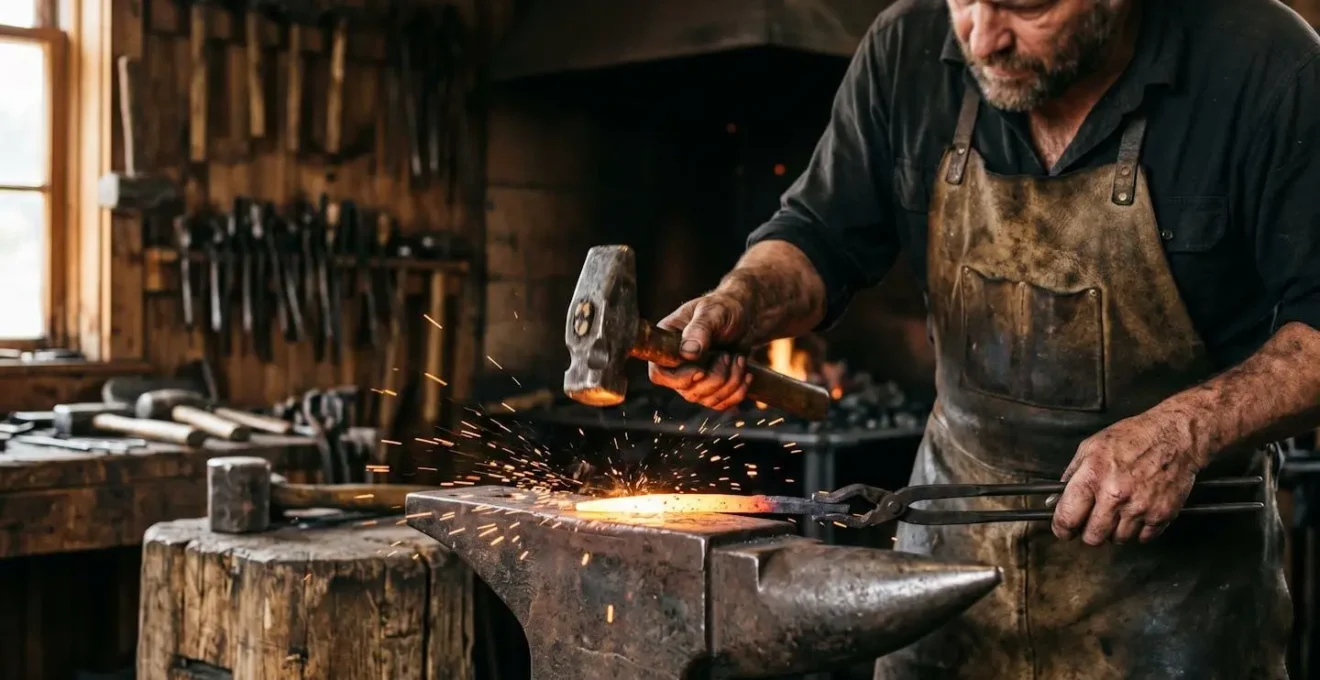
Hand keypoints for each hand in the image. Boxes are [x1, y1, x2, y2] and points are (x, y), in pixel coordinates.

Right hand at [647, 292, 754, 410]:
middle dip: (715, 377)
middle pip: (687, 391)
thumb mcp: (712, 312)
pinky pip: (720, 404)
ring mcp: (692, 378)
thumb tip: (687, 353)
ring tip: (739, 360)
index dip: (680, 377)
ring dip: (730, 382)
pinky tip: (745, 373)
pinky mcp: (710, 388)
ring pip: (706, 399)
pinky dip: (737, 391)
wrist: (746, 316)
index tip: (701, 368)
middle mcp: (676, 364)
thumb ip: (699, 329)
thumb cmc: (725, 307)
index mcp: (667, 343)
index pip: (659, 373)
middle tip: (727, 355)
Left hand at [1051, 412, 1203, 544]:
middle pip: (1092, 537)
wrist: (1175, 437)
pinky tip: (1136, 513)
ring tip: (1118, 512)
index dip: (1061, 528)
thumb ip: (1072, 475)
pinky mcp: (1161, 514)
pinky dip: (1138, 530)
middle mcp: (1115, 495)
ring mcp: (1139, 507)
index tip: (1063, 530)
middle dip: (1088, 532)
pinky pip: (1142, 538)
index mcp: (1093, 477)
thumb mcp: (1090, 447)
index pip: (1067, 518)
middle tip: (1091, 522)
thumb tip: (1056, 499)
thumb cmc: (1134, 437)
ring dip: (1114, 531)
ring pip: (1118, 540)